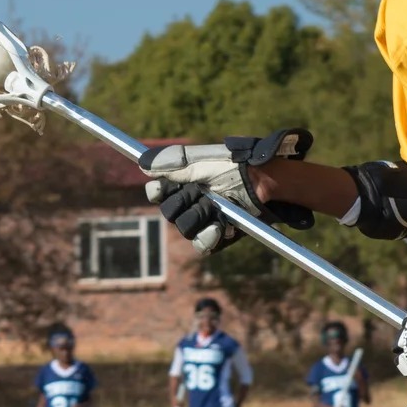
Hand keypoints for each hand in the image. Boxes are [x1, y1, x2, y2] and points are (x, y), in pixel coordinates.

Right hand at [140, 129, 315, 252]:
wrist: (264, 182)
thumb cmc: (235, 166)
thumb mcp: (203, 160)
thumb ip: (174, 162)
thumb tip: (143, 164)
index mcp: (183, 182)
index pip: (158, 192)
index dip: (157, 192)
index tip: (160, 188)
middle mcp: (191, 202)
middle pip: (168, 213)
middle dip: (184, 202)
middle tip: (202, 192)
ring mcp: (203, 221)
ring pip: (184, 229)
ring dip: (199, 218)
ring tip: (216, 208)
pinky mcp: (217, 237)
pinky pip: (201, 246)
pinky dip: (208, 237)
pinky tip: (220, 227)